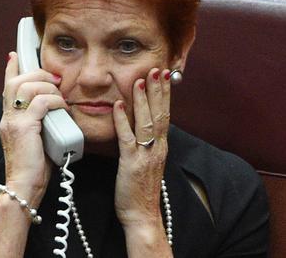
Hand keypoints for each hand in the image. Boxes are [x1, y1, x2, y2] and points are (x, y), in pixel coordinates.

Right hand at [0, 51, 66, 205]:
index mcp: (9, 119)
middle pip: (17, 81)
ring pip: (28, 87)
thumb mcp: (37, 140)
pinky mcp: (24, 127)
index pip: (7, 87)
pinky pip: (41, 102)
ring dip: (49, 87)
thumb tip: (58, 114)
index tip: (13, 56)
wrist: (25, 187)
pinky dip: (55, 101)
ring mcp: (13, 121)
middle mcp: (7, 117)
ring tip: (60, 97)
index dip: (10, 69)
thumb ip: (42, 123)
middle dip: (38, 74)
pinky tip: (62, 108)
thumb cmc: (34, 168)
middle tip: (54, 80)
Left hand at [112, 68, 170, 227]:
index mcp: (161, 146)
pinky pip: (128, 138)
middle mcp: (157, 148)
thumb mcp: (148, 162)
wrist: (143, 216)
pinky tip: (120, 105)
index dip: (165, 94)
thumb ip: (147, 143)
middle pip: (160, 113)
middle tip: (157, 69)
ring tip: (141, 80)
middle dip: (158, 90)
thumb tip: (142, 126)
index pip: (165, 114)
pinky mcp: (131, 163)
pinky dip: (123, 121)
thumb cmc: (141, 190)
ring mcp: (145, 155)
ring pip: (147, 122)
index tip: (164, 75)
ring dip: (144, 100)